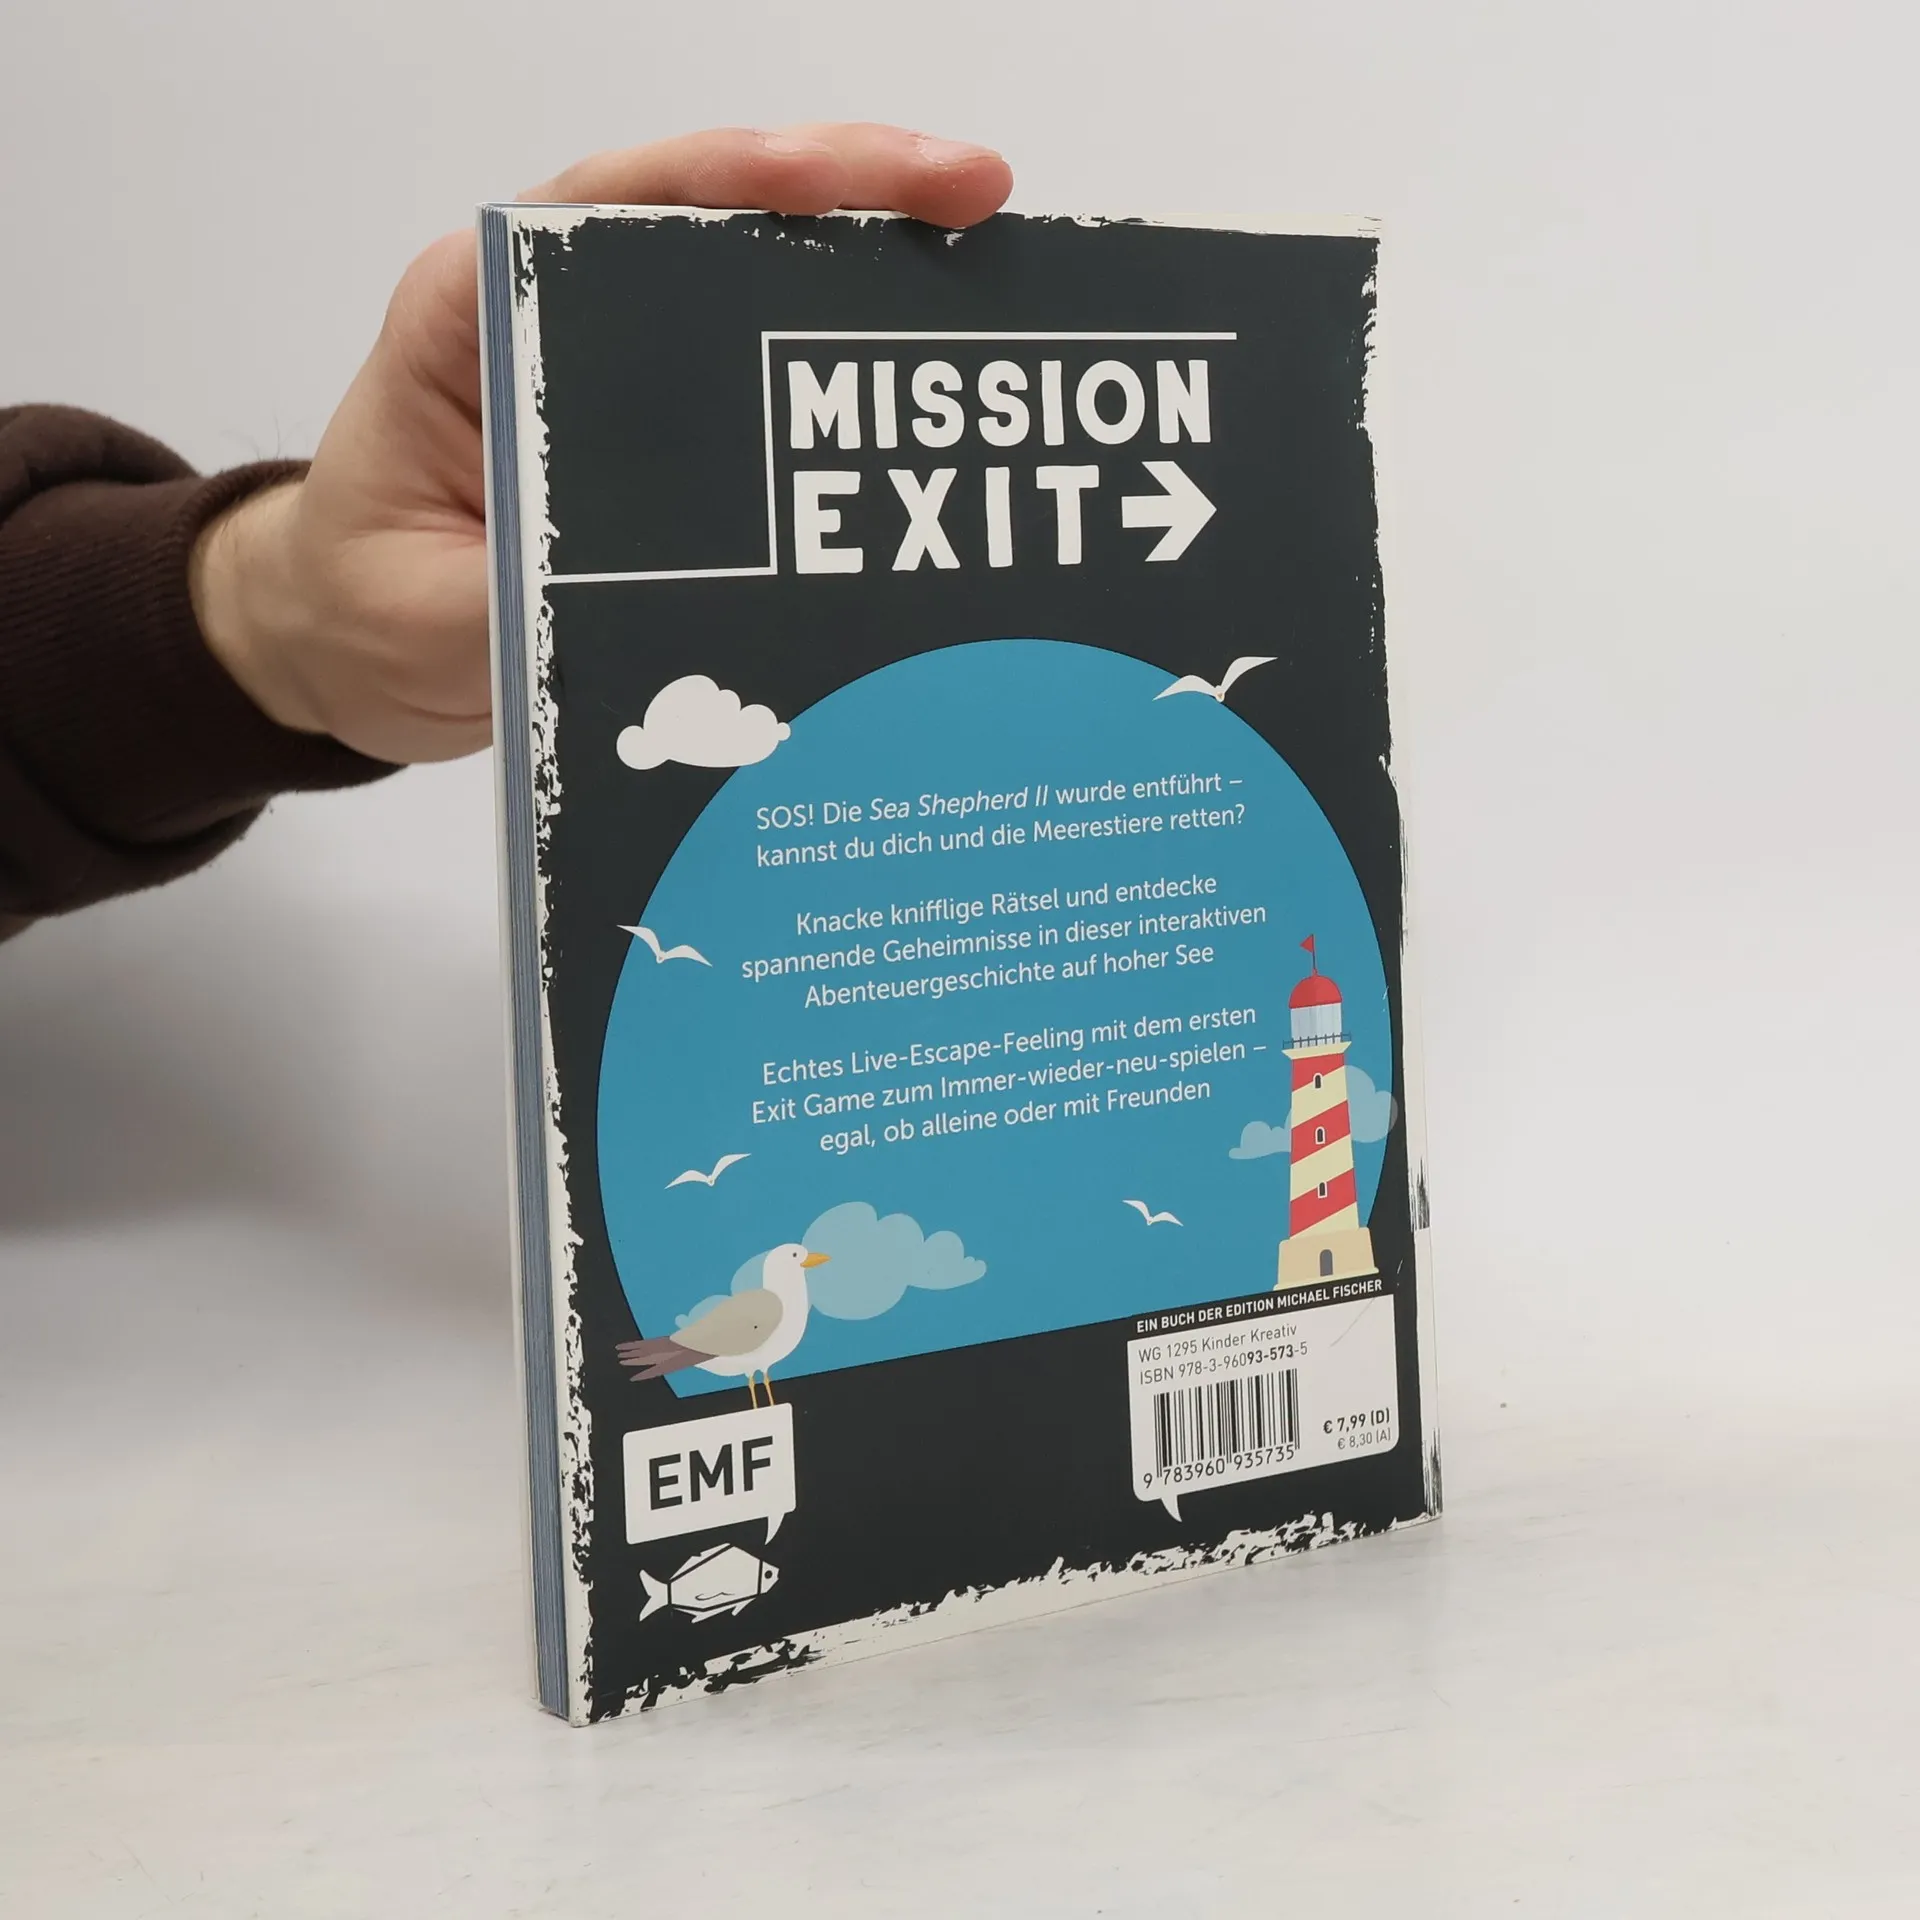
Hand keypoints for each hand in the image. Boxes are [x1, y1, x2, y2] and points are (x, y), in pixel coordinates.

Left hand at [190, 125, 1012, 762]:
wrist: (346, 646)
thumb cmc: (360, 610)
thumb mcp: (428, 619)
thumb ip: (530, 600)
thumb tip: (654, 605)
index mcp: (475, 313)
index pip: (614, 207)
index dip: (738, 180)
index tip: (841, 181)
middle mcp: (553, 312)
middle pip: (710, 212)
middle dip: (850, 192)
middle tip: (977, 194)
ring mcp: (612, 362)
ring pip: (750, 280)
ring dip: (867, 267)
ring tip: (987, 266)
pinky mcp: (655, 428)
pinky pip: (759, 372)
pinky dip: (841, 365)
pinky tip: (923, 376)